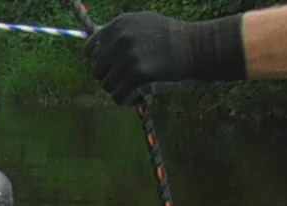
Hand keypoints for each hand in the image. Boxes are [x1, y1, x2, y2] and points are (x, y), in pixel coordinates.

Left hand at [85, 12, 245, 106]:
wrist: (196, 46)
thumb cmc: (171, 36)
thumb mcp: (144, 22)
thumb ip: (120, 31)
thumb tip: (94, 43)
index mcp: (119, 25)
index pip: (90, 48)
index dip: (96, 62)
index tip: (106, 69)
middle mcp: (120, 39)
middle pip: (98, 70)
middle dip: (109, 78)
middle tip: (123, 81)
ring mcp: (128, 56)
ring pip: (107, 85)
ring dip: (117, 90)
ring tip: (131, 89)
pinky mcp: (138, 74)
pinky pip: (119, 96)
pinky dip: (124, 101)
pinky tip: (132, 100)